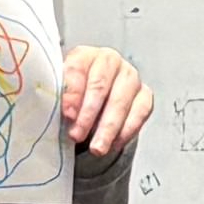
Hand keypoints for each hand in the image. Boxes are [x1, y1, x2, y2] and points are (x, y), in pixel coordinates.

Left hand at [60, 43, 152, 160]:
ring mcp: (130, 77)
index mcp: (84, 55)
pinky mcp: (144, 94)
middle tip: (77, 135)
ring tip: (97, 148)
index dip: (72, 93)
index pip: (78, 69)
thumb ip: (59, 97)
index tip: (67, 115)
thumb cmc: (74, 96)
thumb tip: (67, 114)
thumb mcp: (58, 93)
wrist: (93, 101)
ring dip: (108, 128)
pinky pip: (140, 112)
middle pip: (100, 86)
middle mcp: (110, 60)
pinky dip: (127, 130)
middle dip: (88, 115)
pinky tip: (115, 143)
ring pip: (121, 102)